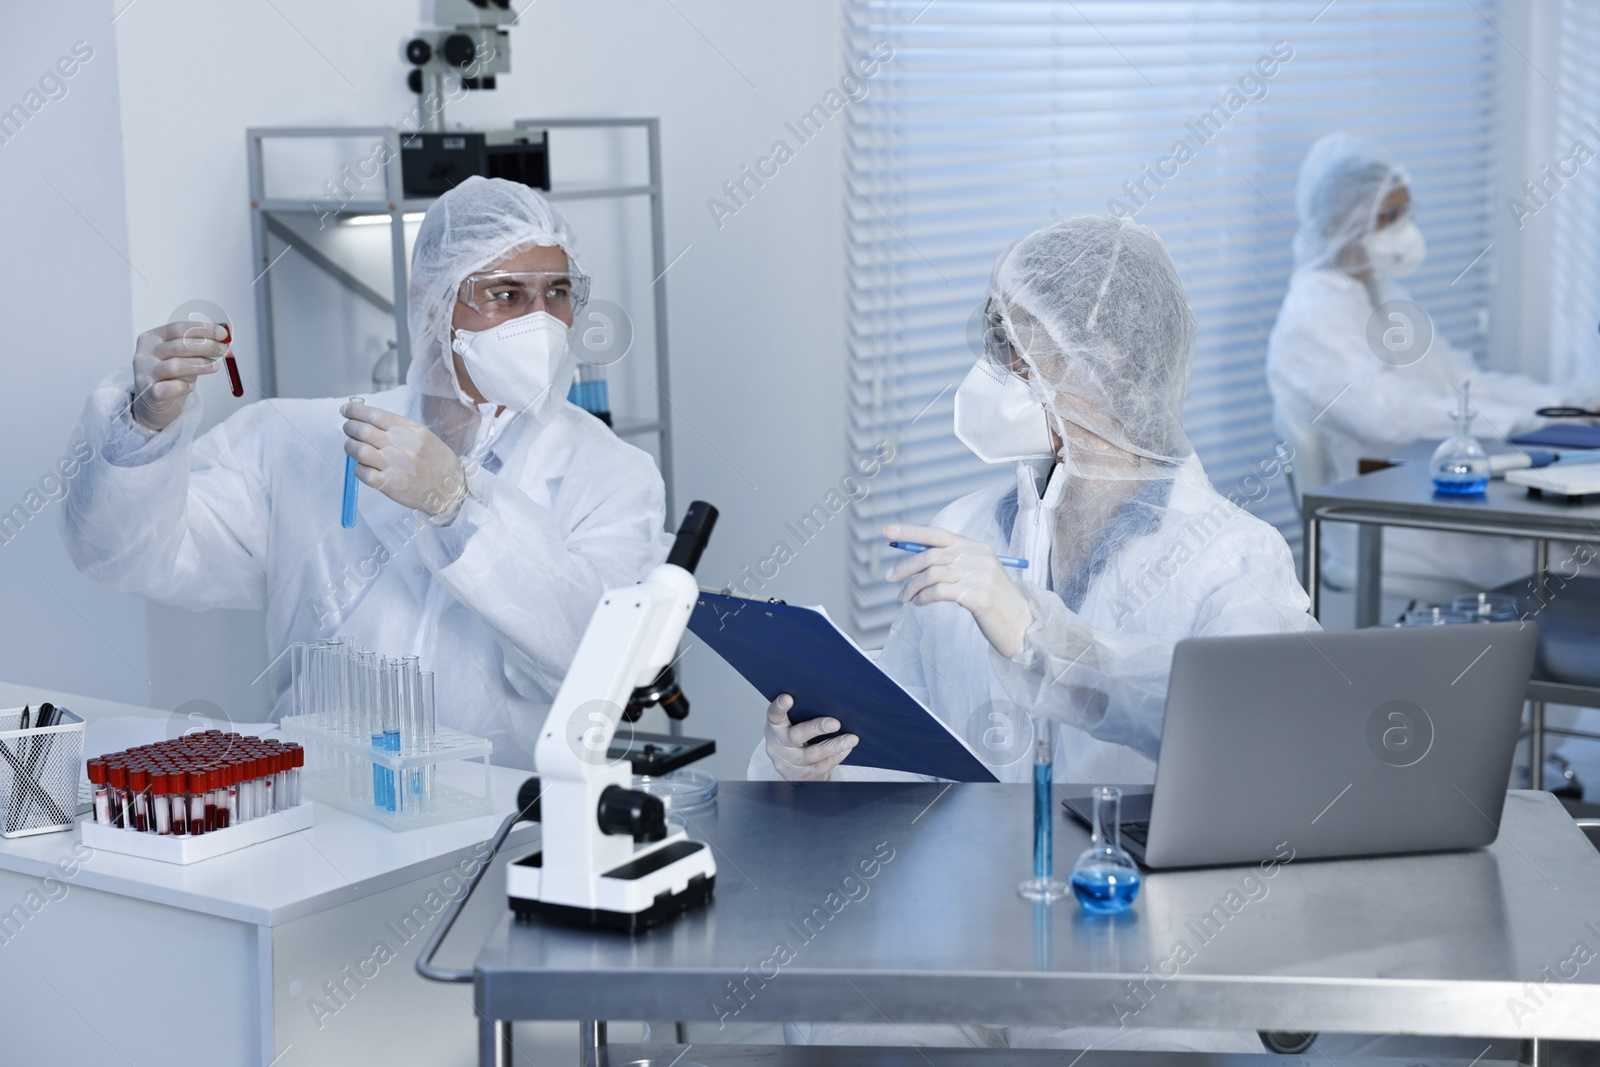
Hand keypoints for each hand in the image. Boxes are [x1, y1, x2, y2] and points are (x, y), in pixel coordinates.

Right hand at [132, 321, 225, 431]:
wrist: (155, 402)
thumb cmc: (171, 376)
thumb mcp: (183, 357)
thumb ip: (198, 347)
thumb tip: (222, 337)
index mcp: (152, 338)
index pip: (178, 329)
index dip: (202, 330)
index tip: (222, 334)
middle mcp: (145, 354)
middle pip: (178, 346)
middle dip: (205, 346)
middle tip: (223, 350)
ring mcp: (144, 373)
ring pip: (175, 366)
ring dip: (200, 365)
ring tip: (215, 366)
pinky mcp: (148, 393)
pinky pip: (167, 388)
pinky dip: (182, 386)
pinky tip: (191, 386)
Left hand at [342, 401, 466, 516]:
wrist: (450, 490)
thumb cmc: (436, 461)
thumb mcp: (424, 437)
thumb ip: (398, 428)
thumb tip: (366, 420)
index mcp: (412, 431)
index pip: (376, 415)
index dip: (355, 411)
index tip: (346, 410)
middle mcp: (404, 447)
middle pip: (363, 431)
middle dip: (350, 427)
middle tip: (348, 428)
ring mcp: (396, 466)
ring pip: (359, 450)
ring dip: (351, 446)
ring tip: (353, 447)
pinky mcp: (389, 485)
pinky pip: (362, 473)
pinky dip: (357, 468)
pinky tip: (363, 466)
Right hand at [764, 694, 856, 780]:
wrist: (792, 766)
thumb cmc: (796, 737)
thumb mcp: (793, 724)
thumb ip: (803, 714)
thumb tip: (832, 702)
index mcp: (775, 727)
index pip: (774, 715)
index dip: (779, 707)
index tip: (788, 698)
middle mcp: (777, 745)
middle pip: (796, 736)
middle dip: (817, 728)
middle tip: (835, 723)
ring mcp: (786, 763)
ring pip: (812, 754)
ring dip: (834, 746)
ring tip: (851, 739)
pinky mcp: (797, 777)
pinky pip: (819, 767)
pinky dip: (835, 758)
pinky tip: (845, 750)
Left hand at [884, 523, 1031, 657]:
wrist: (1019, 623)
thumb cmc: (991, 599)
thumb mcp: (973, 573)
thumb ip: (949, 563)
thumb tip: (911, 560)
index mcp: (976, 547)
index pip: (938, 534)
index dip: (910, 532)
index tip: (886, 532)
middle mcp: (978, 557)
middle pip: (931, 555)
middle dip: (904, 566)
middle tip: (888, 578)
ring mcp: (979, 576)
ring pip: (932, 574)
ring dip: (911, 586)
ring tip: (903, 598)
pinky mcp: (978, 596)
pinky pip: (939, 592)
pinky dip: (923, 597)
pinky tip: (918, 603)